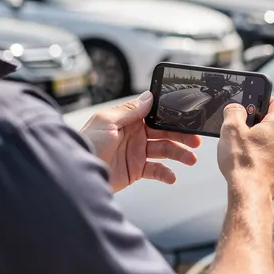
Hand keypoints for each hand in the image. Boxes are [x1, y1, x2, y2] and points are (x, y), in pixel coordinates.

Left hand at [79, 91, 201, 192]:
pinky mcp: (136, 170)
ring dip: (179, 154)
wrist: (77, 175)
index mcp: (127, 120)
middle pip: (164, 133)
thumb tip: (148, 97)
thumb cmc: (86, 145)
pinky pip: (156, 170)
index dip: (171, 116)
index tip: (187, 118)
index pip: (155, 115)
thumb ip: (129, 111)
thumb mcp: (106, 122)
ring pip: (164, 151)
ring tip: (190, 160)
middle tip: (195, 141)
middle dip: (181, 136)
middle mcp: (134, 135)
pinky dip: (166, 174)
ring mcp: (136, 153)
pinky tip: (172, 176)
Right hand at [218, 97, 273, 202]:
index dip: (264, 100)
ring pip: (272, 140)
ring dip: (258, 140)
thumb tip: (236, 108)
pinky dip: (260, 155)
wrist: (250, 194)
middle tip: (241, 126)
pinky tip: (246, 161)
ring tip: (241, 146)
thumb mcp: (231, 129)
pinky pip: (270, 156)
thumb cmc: (243, 163)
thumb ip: (233, 112)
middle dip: (257, 122)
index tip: (252, 104)